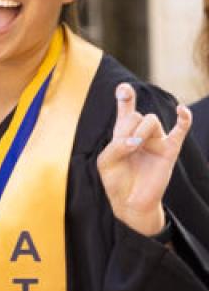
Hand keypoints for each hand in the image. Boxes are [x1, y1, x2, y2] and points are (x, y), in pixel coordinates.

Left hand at [96, 83, 191, 235]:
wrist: (130, 202)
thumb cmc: (116, 180)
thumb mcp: (106, 162)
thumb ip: (116, 146)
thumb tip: (136, 142)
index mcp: (123, 134)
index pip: (126, 111)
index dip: (125, 98)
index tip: (123, 88)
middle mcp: (140, 134)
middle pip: (137, 114)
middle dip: (128, 126)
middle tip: (125, 145)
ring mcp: (156, 141)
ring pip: (151, 120)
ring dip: (140, 131)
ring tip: (135, 147)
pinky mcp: (169, 150)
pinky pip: (181, 130)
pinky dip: (184, 119)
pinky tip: (182, 110)